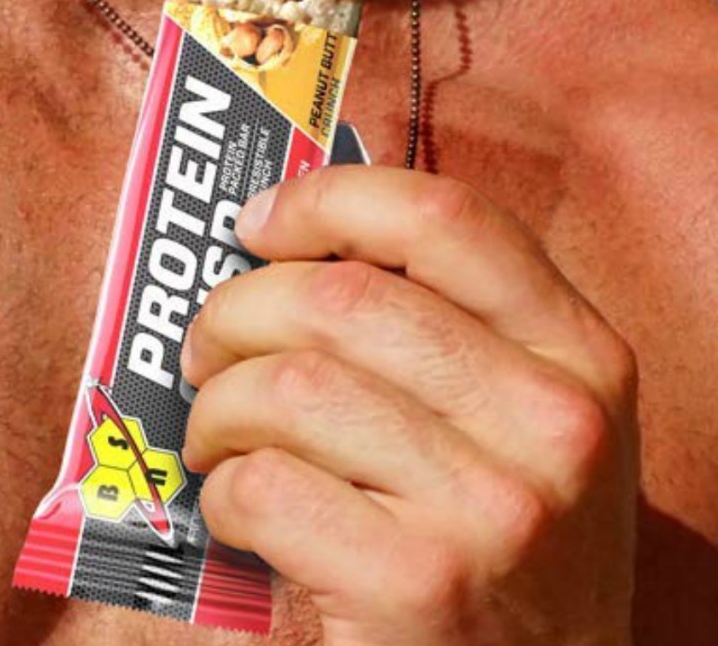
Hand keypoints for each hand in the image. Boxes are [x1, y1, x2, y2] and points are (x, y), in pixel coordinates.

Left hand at [181, 166, 638, 644]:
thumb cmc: (508, 539)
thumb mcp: (522, 418)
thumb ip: (446, 325)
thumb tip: (292, 244)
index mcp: (578, 355)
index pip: (442, 217)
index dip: (327, 201)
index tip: (260, 222)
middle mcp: (552, 423)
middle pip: (337, 298)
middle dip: (234, 313)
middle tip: (207, 348)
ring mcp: (491, 508)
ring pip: (288, 387)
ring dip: (218, 408)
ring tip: (217, 435)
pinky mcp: (418, 584)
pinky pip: (265, 486)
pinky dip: (223, 489)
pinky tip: (239, 505)